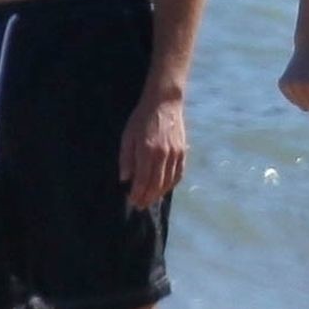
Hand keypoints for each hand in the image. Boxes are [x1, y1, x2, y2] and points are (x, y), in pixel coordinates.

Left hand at [119, 91, 185, 208]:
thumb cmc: (142, 118)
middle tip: (140, 205)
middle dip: (147, 198)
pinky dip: (171, 184)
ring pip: (168, 182)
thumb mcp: (128, 136)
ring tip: (150, 200)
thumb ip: (126, 158)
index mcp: (147, 151)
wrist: (164, 103)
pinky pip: (178, 174)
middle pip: (156, 185)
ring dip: (159, 194)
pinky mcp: (182, 152)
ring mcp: (175, 154)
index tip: (132, 200)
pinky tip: (164, 188)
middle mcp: (163, 155)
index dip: (137, 193)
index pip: (142, 180)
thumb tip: (125, 179)